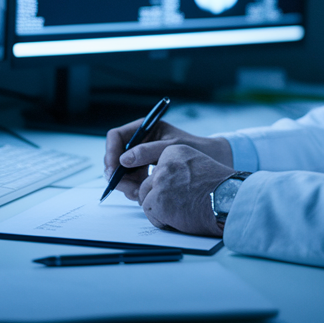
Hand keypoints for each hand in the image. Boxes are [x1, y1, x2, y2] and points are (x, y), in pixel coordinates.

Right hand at [104, 119, 233, 199]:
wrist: (213, 160)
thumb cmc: (195, 148)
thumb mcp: (172, 147)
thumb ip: (148, 152)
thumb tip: (123, 160)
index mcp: (145, 128)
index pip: (116, 136)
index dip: (110, 152)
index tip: (112, 169)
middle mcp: (140, 141)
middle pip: (115, 156)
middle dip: (118, 174)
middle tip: (126, 188)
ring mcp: (142, 157)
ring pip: (122, 171)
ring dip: (126, 184)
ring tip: (139, 193)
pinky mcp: (145, 170)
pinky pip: (131, 180)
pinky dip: (134, 188)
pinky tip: (143, 194)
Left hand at [137, 145, 233, 237]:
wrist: (231, 200)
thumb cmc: (220, 188)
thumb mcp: (198, 167)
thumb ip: (178, 171)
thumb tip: (162, 186)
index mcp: (174, 151)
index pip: (156, 172)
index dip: (166, 187)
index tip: (181, 192)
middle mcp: (164, 164)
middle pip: (148, 186)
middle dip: (160, 199)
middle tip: (180, 205)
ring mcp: (160, 183)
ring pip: (147, 200)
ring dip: (161, 210)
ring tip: (183, 211)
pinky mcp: (158, 201)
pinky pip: (151, 215)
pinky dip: (163, 221)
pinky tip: (180, 218)